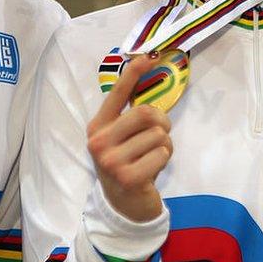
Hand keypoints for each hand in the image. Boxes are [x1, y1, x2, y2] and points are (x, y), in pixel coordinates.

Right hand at [86, 55, 172, 221]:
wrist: (124, 204)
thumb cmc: (127, 163)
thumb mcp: (121, 138)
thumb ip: (129, 115)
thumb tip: (148, 76)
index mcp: (97, 126)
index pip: (117, 93)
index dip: (133, 73)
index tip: (148, 56)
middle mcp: (99, 142)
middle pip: (145, 113)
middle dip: (162, 121)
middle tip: (161, 133)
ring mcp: (112, 161)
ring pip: (158, 135)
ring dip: (165, 144)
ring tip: (152, 156)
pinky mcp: (129, 177)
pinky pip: (162, 153)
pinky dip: (165, 158)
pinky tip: (153, 169)